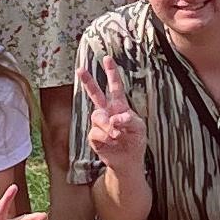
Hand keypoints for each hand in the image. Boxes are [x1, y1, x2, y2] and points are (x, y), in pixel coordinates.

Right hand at [77, 56, 143, 178]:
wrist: (128, 160)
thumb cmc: (135, 140)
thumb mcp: (139, 128)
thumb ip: (128, 120)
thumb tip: (114, 118)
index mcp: (119, 106)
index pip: (115, 86)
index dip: (111, 72)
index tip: (107, 58)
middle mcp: (107, 112)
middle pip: (95, 94)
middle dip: (88, 81)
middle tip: (80, 69)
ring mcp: (99, 124)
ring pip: (97, 116)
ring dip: (107, 126)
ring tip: (117, 135)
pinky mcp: (94, 136)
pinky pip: (95, 132)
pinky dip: (105, 137)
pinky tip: (112, 142)